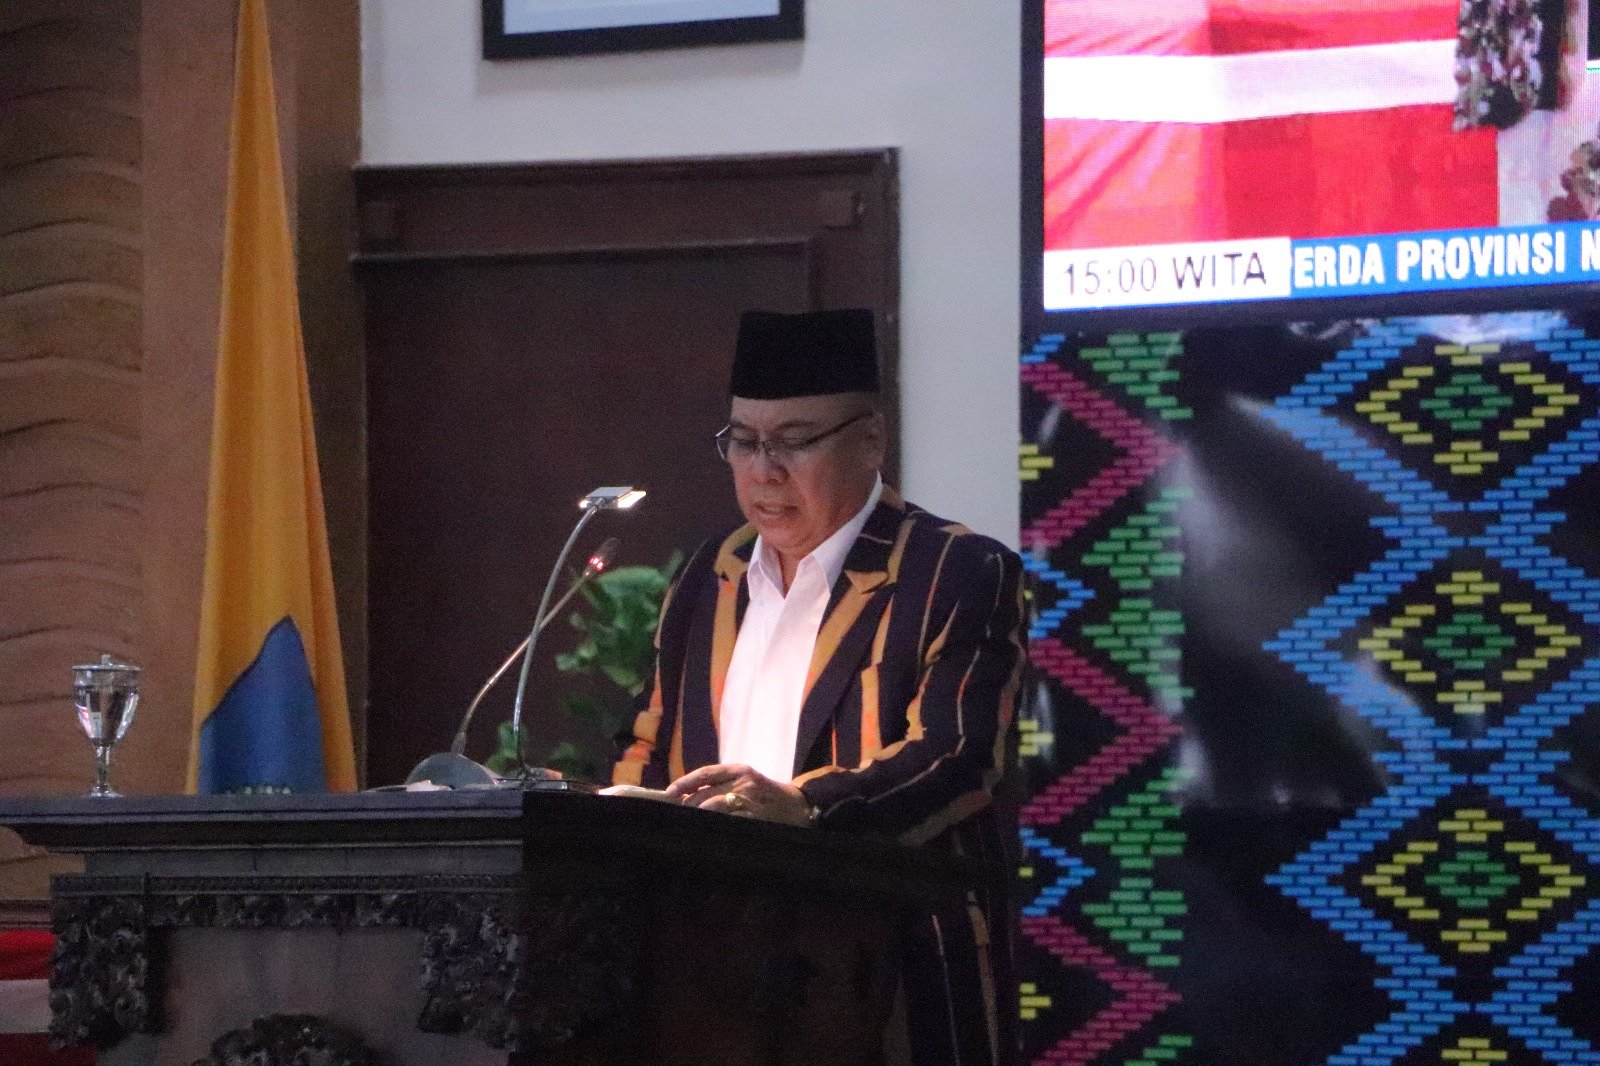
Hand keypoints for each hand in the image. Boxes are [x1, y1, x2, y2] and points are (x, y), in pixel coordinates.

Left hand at [665, 764, 813, 826]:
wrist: (798, 806)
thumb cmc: (766, 795)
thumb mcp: (746, 781)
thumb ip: (722, 785)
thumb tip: (687, 796)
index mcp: (739, 770)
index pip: (705, 773)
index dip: (685, 782)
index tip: (668, 793)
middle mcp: (743, 781)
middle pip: (705, 792)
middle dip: (687, 805)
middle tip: (673, 815)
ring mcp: (750, 799)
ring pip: (714, 806)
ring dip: (697, 816)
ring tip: (685, 824)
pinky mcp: (755, 817)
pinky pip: (729, 822)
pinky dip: (714, 826)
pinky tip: (705, 832)